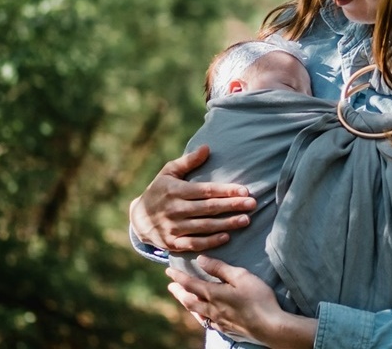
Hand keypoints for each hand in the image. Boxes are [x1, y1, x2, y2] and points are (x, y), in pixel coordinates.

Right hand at [129, 145, 256, 251]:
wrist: (138, 219)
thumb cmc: (159, 190)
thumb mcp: (169, 172)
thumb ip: (188, 161)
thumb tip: (207, 147)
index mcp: (175, 191)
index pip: (206, 190)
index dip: (226, 190)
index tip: (245, 190)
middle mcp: (175, 209)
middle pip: (209, 208)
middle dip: (232, 206)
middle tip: (253, 204)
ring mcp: (173, 228)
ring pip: (204, 227)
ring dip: (227, 224)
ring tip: (246, 220)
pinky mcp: (172, 243)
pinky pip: (194, 244)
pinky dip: (210, 242)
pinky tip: (226, 237)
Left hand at [166, 256, 315, 348]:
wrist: (269, 327)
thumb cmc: (257, 298)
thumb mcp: (241, 276)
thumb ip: (219, 268)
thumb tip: (200, 260)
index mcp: (213, 294)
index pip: (190, 284)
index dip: (178, 277)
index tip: (168, 271)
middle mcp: (212, 309)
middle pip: (189, 300)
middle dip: (178, 292)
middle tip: (170, 286)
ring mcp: (218, 321)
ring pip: (196, 313)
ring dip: (187, 304)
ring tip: (183, 299)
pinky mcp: (227, 329)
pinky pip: (207, 322)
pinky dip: (200, 316)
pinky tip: (204, 316)